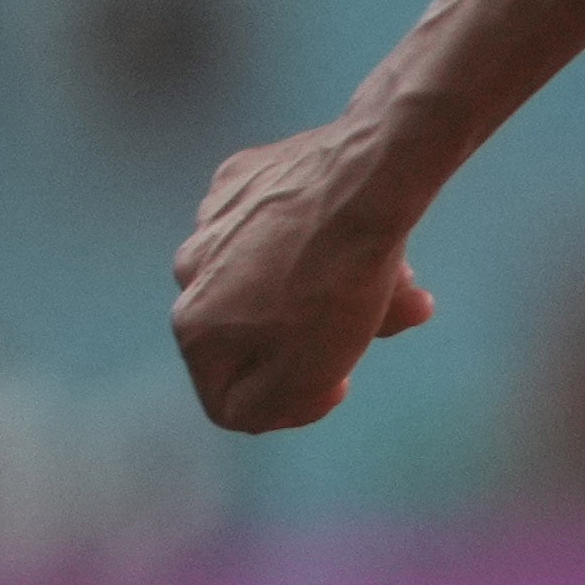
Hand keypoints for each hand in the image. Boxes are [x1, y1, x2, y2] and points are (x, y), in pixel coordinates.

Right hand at [172, 122, 439, 430]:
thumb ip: (268, 405)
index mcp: (193, 324)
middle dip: (325, 342)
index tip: (340, 384)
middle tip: (376, 327)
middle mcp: (188, 270)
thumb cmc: (339, 281)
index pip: (228, 398)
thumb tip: (257, 404)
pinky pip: (286, 228)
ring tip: (397, 284)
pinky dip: (328, 241)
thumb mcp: (308, 372)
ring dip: (341, 293)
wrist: (366, 178)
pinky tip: (374, 237)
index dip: (293, 405)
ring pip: (279, 280)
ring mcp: (212, 219)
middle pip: (261, 335)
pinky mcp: (243, 179)